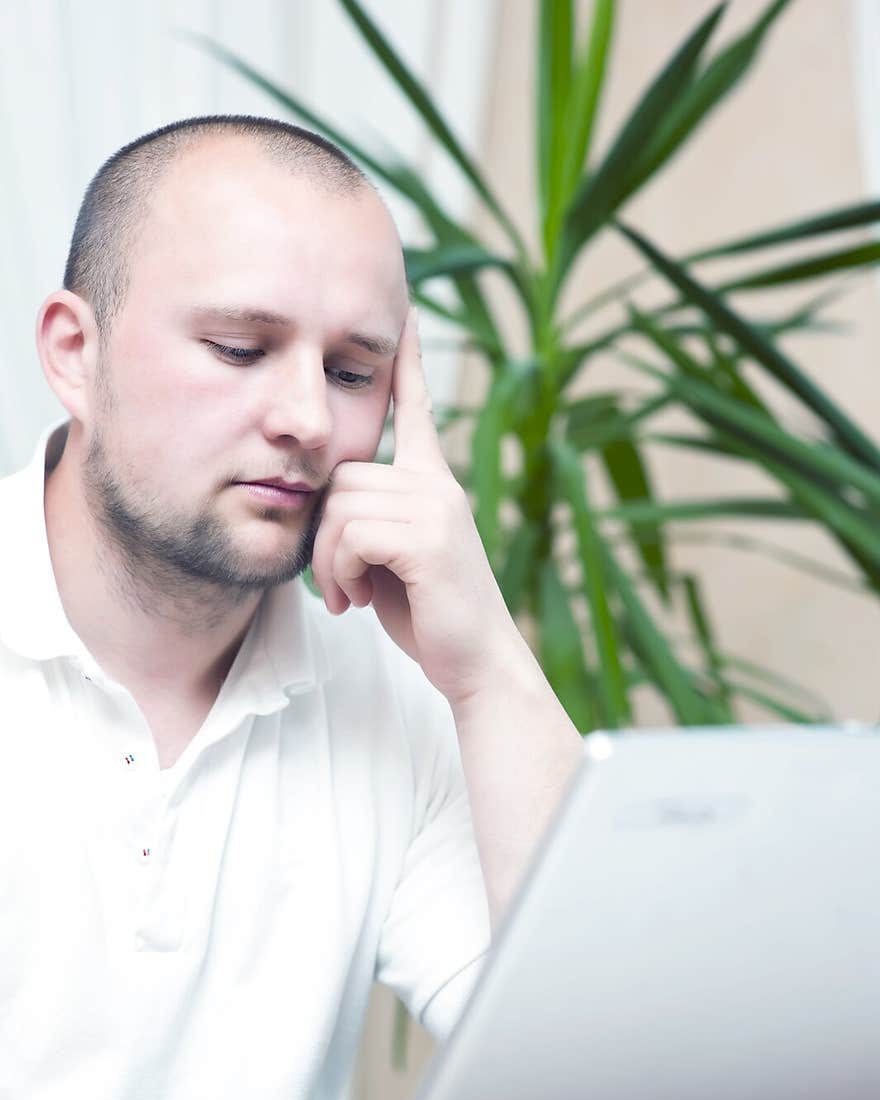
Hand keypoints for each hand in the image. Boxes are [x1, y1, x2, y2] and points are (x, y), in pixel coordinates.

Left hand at [310, 306, 525, 706]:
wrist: (478, 666)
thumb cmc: (433, 618)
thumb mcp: (396, 561)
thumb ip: (372, 523)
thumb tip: (329, 510)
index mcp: (435, 485)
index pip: (418, 410)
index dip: (409, 363)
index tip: (406, 313)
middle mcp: (439, 486)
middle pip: (344, 475)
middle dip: (324, 536)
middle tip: (336, 586)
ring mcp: (437, 509)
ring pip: (340, 505)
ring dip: (327, 560)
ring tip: (347, 596)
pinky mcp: (428, 539)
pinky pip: (351, 534)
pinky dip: (340, 572)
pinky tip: (356, 601)